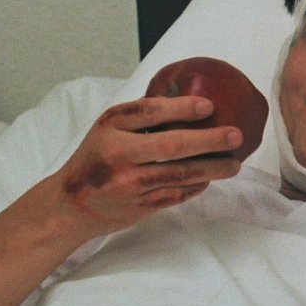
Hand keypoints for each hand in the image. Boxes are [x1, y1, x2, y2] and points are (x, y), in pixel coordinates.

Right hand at [54, 96, 242, 236]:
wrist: (70, 205)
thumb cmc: (97, 158)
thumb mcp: (107, 129)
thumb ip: (139, 116)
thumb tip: (188, 98)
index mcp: (110, 128)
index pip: (149, 113)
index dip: (181, 108)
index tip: (209, 106)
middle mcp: (118, 156)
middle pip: (171, 146)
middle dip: (209, 141)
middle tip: (235, 136)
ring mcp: (129, 185)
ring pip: (180, 175)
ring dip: (212, 169)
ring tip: (234, 163)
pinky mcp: (140, 207)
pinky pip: (177, 195)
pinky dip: (197, 186)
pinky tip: (211, 178)